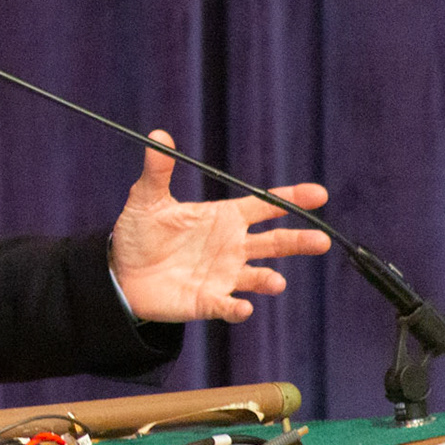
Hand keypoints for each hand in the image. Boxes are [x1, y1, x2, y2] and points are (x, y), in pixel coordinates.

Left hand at [109, 130, 330, 323]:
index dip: (291, 198)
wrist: (122, 272)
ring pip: (257, 277)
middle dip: (299, 241)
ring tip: (277, 282)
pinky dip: (237, 308)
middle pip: (274, 242)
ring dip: (269, 280)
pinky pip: (227, 306)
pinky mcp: (208, 301)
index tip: (319, 194)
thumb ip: (157, 170)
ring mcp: (223, 275)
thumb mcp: (146, 198)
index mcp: (224, 218)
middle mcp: (231, 247)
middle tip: (322, 240)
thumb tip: (157, 136)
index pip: (264, 206)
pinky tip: (244, 308)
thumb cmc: (140, 233)